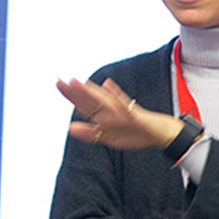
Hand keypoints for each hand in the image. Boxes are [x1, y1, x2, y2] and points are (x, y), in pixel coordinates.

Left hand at [57, 78, 181, 150]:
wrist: (161, 134)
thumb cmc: (135, 134)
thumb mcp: (108, 138)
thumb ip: (90, 133)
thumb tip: (70, 127)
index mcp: (105, 116)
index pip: (85, 104)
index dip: (71, 95)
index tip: (58, 84)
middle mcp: (113, 110)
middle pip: (91, 100)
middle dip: (75, 91)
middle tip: (59, 81)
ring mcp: (124, 112)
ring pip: (104, 100)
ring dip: (91, 91)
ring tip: (77, 83)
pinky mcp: (136, 115)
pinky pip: (125, 105)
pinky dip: (116, 96)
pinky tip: (108, 86)